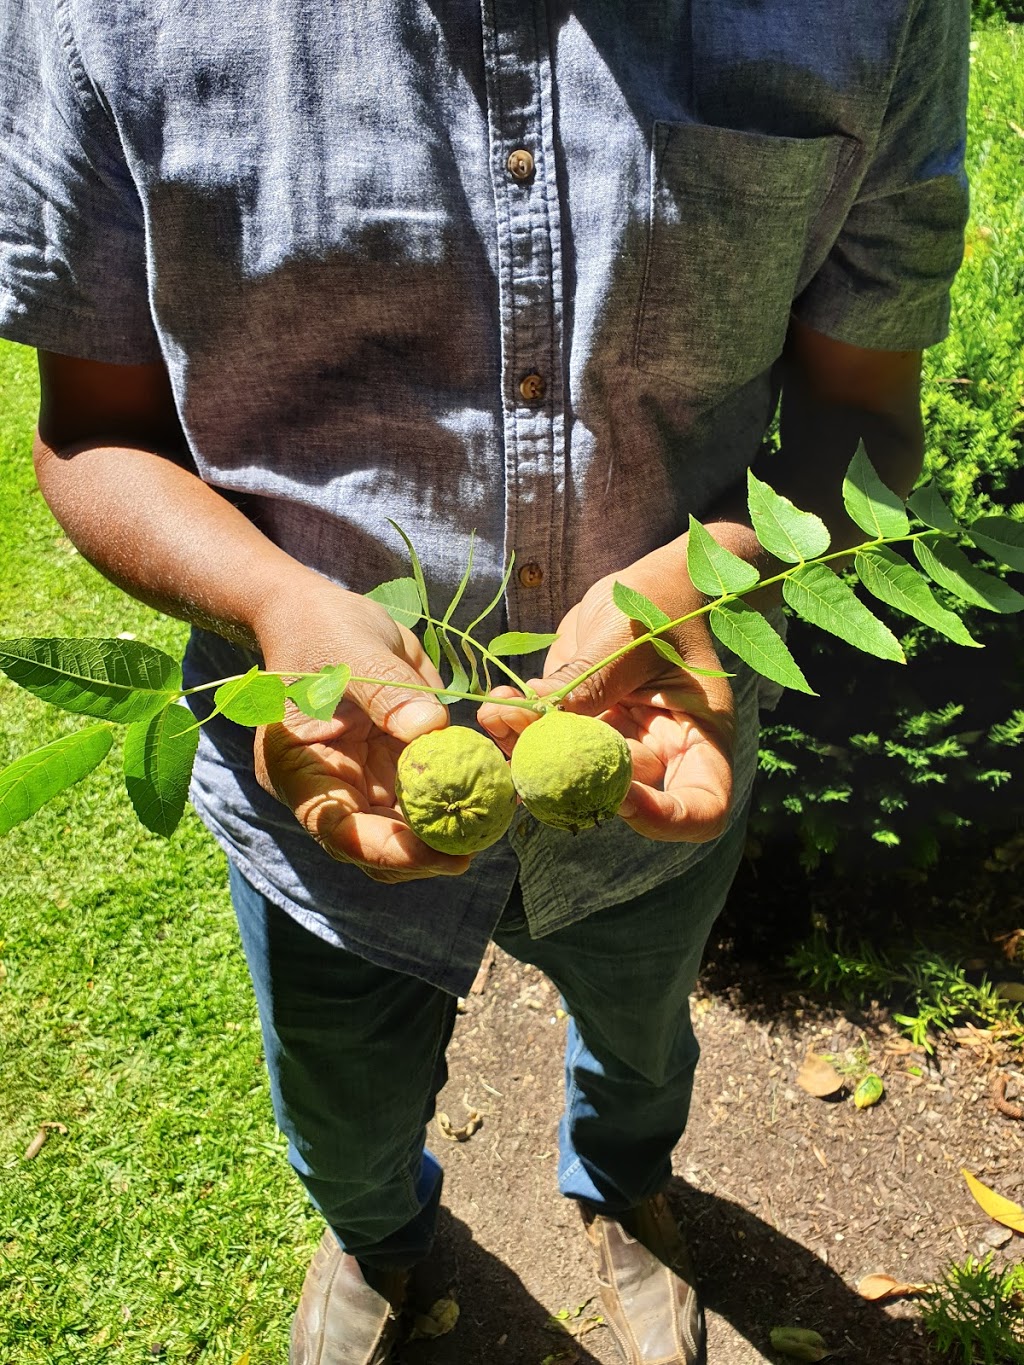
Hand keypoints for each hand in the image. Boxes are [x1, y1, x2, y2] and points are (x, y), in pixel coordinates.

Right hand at [253, 580, 470, 882]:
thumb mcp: (353, 653)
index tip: (437, 851)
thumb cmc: (323, 631)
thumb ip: (387, 691)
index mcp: (300, 771)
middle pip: (377, 847)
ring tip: (494, 815)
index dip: (387, 850)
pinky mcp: (398, 770)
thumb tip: (430, 727)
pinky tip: (493, 782)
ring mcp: (366, 783)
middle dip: (428, 851)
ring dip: (451, 829)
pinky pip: (431, 796)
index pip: (338, 830)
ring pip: (409, 832)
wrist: (326, 616)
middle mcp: (333, 790)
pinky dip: (462, 794)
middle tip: (479, 840)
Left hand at [478, 542, 734, 842]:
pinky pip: (545, 745)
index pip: (701, 810)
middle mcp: (660, 754)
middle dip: (566, 777)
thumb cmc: (661, 602)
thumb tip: (546, 717)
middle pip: (619, 796)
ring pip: (569, 777)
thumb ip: (596, 678)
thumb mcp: (634, 635)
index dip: (662, 818)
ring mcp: (616, 746)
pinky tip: (497, 704)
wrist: (642, 586)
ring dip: (527, 754)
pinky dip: (516, 731)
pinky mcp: (579, 729)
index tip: (620, 796)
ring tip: (498, 712)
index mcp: (701, 739)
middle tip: (523, 734)